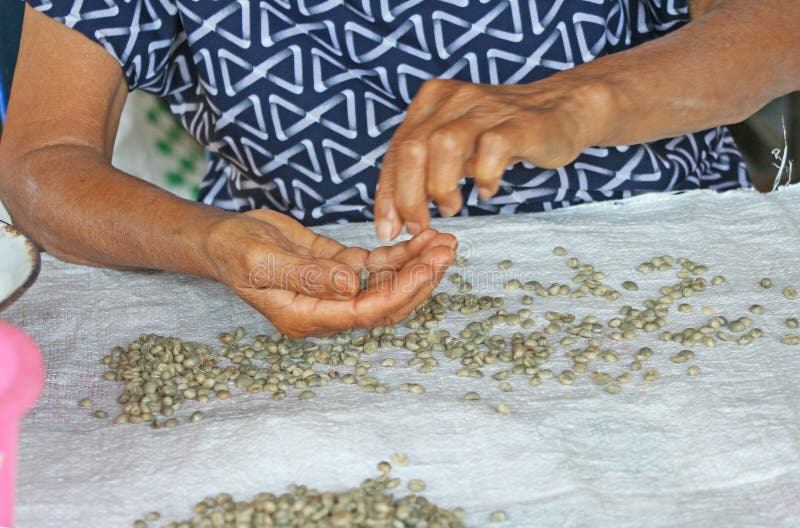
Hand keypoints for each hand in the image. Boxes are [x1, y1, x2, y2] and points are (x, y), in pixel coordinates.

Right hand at [205, 210, 456, 336]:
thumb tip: (351, 285)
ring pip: (387, 283)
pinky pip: (377, 265)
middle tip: (447, 249)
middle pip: (386, 302)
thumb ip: (307, 276)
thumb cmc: (234, 252)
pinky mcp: (339, 268)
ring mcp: (336, 289)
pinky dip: (400, 252)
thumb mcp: (263, 262)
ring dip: (416, 264)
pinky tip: (421, 237)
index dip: (401, 291)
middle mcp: (328, 308)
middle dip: (420, 278)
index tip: (427, 266)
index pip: (366, 311)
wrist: (222, 239)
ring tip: (445, 241)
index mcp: (309, 316)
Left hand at [374, 77, 605, 239]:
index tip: (387, 228)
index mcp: (431, 101)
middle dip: (408, 196)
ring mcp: (486, 108)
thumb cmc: (501, 134)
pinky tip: (486, 190)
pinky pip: (492, 149)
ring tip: (452, 207)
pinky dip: (484, 177)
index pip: (397, 150)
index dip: (387, 194)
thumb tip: (395, 215)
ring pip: (444, 145)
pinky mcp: (519, 123)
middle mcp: (454, 98)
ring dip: (441, 186)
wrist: (561, 109)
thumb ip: (425, 169)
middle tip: (418, 225)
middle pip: (413, 148)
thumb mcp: (455, 147)